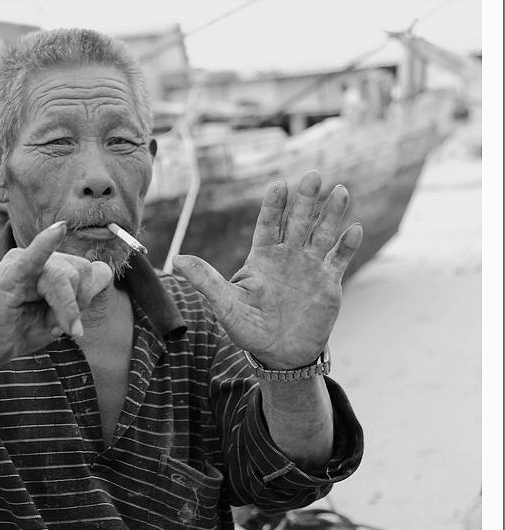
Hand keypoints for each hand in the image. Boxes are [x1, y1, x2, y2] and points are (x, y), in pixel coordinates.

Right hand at [0, 221, 112, 368]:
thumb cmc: (20, 327)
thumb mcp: (57, 315)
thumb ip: (80, 296)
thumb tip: (104, 270)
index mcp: (48, 264)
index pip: (84, 268)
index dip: (87, 295)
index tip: (74, 318)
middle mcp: (35, 258)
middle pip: (78, 271)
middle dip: (77, 303)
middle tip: (62, 326)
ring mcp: (19, 263)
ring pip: (62, 276)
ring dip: (66, 307)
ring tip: (54, 329)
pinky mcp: (8, 277)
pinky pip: (31, 259)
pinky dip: (45, 245)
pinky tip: (59, 230)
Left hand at [173, 170, 362, 368]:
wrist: (279, 354)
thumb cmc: (248, 328)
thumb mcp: (224, 305)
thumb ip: (205, 280)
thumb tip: (175, 260)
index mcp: (262, 256)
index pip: (268, 224)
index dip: (273, 205)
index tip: (279, 185)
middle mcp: (287, 256)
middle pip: (298, 221)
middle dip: (305, 199)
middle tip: (313, 175)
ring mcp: (309, 267)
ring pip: (321, 234)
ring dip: (331, 213)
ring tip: (339, 191)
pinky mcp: (328, 282)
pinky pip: (339, 259)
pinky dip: (347, 245)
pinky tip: (353, 229)